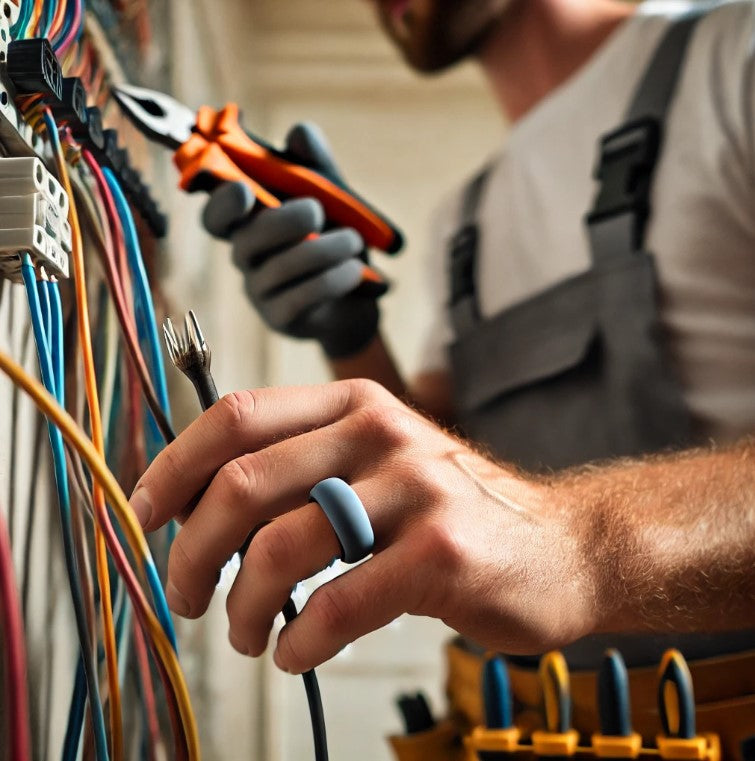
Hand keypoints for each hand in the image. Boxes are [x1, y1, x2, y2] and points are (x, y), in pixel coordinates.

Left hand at [129, 380, 599, 672]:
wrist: (560, 544)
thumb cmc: (448, 512)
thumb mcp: (376, 463)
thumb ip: (301, 470)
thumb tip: (197, 506)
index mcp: (352, 404)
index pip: (234, 416)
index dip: (172, 469)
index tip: (144, 520)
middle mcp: (380, 433)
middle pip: (242, 484)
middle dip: (192, 553)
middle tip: (187, 596)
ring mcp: (415, 490)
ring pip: (281, 548)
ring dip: (243, 607)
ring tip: (248, 634)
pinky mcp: (443, 554)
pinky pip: (338, 604)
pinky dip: (301, 642)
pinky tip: (297, 654)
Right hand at [202, 123, 383, 357]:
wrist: (359, 299)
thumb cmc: (335, 240)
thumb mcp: (332, 199)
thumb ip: (316, 167)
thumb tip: (299, 133)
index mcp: (250, 223)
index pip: (216, 215)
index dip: (220, 203)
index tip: (241, 189)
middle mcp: (247, 257)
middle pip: (245, 240)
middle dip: (281, 222)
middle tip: (316, 210)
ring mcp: (261, 291)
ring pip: (279, 269)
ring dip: (322, 250)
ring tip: (354, 241)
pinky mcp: (283, 318)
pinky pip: (300, 298)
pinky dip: (331, 279)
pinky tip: (355, 270)